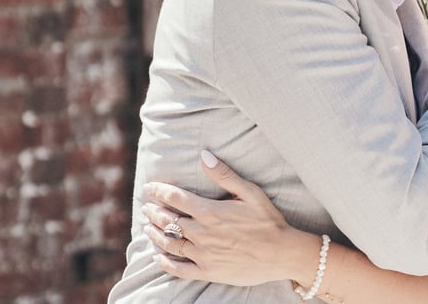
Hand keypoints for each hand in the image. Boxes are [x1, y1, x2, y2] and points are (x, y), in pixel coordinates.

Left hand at [142, 151, 318, 286]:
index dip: (160, 191)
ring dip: (155, 234)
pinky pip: (179, 269)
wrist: (281, 253)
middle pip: (168, 220)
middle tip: (146, 206)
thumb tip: (204, 155)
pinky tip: (159, 257)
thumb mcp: (250, 192)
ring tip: (147, 227)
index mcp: (210, 211)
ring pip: (170, 243)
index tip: (150, 187)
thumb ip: (224, 175)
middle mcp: (202, 233)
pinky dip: (165, 262)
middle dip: (154, 211)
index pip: (176, 198)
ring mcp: (203, 254)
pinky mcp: (208, 271)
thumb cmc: (268, 220)